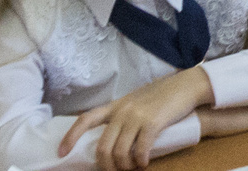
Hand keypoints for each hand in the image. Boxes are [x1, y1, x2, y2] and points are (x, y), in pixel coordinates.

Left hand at [59, 68, 210, 170]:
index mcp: (115, 106)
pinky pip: (140, 149)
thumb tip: (111, 137)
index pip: (85, 120)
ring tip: (132, 168)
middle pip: (102, 147)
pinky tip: (144, 164)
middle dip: (106, 166)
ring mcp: (137, 116)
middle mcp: (122, 111)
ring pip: (119, 152)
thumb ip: (122, 115)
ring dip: (123, 167)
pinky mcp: (153, 122)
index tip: (61, 153)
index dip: (70, 137)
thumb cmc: (162, 95)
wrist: (187, 85)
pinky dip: (140, 161)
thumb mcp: (136, 102)